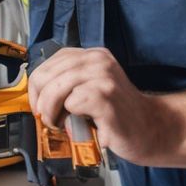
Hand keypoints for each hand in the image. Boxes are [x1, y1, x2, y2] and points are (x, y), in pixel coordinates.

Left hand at [26, 46, 180, 163]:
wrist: (150, 129)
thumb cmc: (117, 114)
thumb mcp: (89, 89)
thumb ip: (67, 84)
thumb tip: (35, 95)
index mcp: (91, 56)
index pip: (48, 63)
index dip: (36, 87)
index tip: (39, 105)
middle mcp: (98, 60)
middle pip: (47, 75)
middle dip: (40, 101)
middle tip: (49, 118)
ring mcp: (105, 76)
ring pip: (56, 87)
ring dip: (51, 111)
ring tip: (59, 123)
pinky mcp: (108, 96)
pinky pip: (73, 102)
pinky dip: (70, 116)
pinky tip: (81, 124)